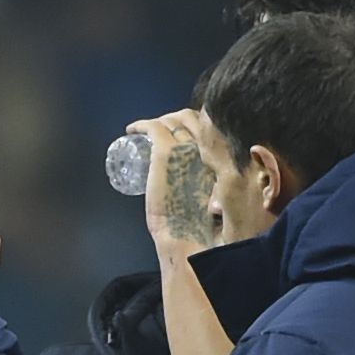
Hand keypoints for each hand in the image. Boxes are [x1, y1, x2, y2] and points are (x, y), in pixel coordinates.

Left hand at [131, 112, 229, 257]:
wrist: (188, 236)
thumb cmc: (201, 229)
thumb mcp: (218, 202)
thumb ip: (219, 195)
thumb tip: (216, 203)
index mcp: (223, 158)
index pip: (211, 128)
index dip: (197, 124)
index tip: (184, 130)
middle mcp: (207, 148)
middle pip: (192, 118)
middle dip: (177, 118)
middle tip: (163, 128)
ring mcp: (186, 148)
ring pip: (173, 120)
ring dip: (160, 120)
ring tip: (148, 130)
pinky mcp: (166, 153)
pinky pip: (153, 128)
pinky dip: (141, 125)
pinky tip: (132, 130)